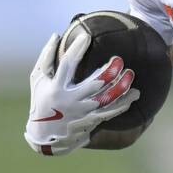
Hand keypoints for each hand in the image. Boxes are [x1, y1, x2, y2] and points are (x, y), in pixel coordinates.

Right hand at [24, 33, 139, 155]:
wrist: (45, 136)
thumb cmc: (41, 100)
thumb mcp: (38, 80)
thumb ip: (47, 58)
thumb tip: (56, 35)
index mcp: (56, 87)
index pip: (67, 65)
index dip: (77, 50)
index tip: (87, 37)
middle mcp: (70, 100)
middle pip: (94, 83)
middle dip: (109, 71)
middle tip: (119, 59)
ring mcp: (82, 112)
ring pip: (107, 98)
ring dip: (121, 86)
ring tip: (130, 74)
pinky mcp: (92, 122)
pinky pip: (112, 112)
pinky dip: (124, 103)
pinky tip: (134, 94)